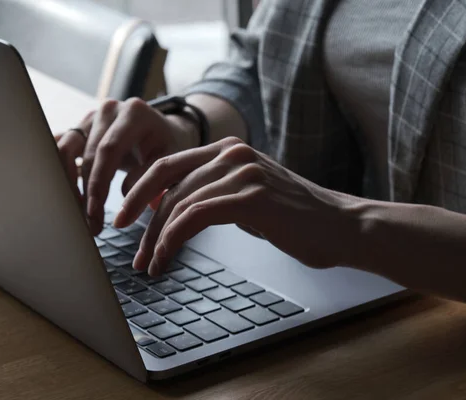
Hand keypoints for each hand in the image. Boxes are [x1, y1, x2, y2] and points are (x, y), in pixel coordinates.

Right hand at [55, 98, 198, 234]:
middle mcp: (109, 110)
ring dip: (68, 184)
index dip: (98, 183)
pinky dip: (61, 174)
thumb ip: (148, 181)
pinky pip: (60, 150)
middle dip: (86, 193)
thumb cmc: (168, 148)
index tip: (95, 212)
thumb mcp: (169, 163)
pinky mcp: (79, 128)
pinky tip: (71, 198)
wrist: (163, 133)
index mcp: (134, 113)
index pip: (108, 150)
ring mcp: (91, 117)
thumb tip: (123, 210)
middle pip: (87, 155)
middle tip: (90, 224)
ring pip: (65, 150)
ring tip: (78, 213)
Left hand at [114, 137, 358, 274]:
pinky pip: (195, 216)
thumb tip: (176, 211)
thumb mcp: (247, 196)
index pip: (167, 165)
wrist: (341, 227)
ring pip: (178, 203)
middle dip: (142, 220)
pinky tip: (164, 258)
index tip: (124, 217)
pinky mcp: (250, 196)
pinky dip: (172, 240)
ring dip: (156, 239)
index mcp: (226, 149)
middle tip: (131, 251)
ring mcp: (241, 172)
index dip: (139, 191)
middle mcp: (231, 153)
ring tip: (148, 265)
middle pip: (166, 183)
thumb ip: (213, 194)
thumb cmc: (295, 218)